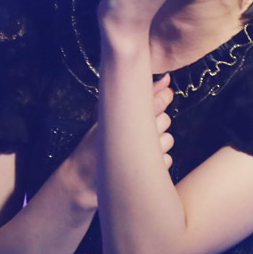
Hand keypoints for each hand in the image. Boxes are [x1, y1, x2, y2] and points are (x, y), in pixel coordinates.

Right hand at [62, 75, 176, 209]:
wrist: (84, 176)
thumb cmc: (96, 143)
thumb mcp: (110, 114)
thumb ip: (139, 94)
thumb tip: (166, 78)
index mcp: (127, 119)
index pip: (157, 102)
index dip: (164, 96)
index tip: (165, 95)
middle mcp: (140, 136)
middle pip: (165, 120)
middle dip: (158, 121)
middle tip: (139, 127)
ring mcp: (147, 156)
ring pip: (168, 140)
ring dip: (159, 141)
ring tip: (138, 145)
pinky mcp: (152, 172)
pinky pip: (167, 159)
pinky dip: (159, 159)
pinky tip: (141, 159)